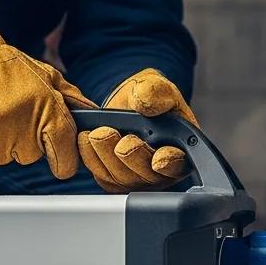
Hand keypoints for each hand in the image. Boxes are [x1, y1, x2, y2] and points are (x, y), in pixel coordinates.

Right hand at [0, 0, 96, 174]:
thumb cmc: (4, 67)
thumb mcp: (47, 76)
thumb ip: (73, 101)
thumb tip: (96, 118)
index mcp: (46, 111)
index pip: (65, 157)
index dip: (62, 159)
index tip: (59, 159)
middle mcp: (20, 129)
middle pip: (30, 156)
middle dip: (22, 139)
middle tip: (8, 113)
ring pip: (2, 158)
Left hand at [79, 68, 196, 192]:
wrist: (123, 104)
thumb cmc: (146, 97)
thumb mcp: (154, 85)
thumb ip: (156, 91)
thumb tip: (146, 103)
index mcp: (179, 147)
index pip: (178, 162)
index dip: (169, 163)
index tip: (158, 160)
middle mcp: (160, 169)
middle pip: (147, 175)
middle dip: (131, 157)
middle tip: (116, 138)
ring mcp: (137, 177)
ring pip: (122, 179)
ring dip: (106, 156)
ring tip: (95, 134)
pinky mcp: (114, 178)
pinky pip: (103, 176)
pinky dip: (92, 159)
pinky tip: (86, 140)